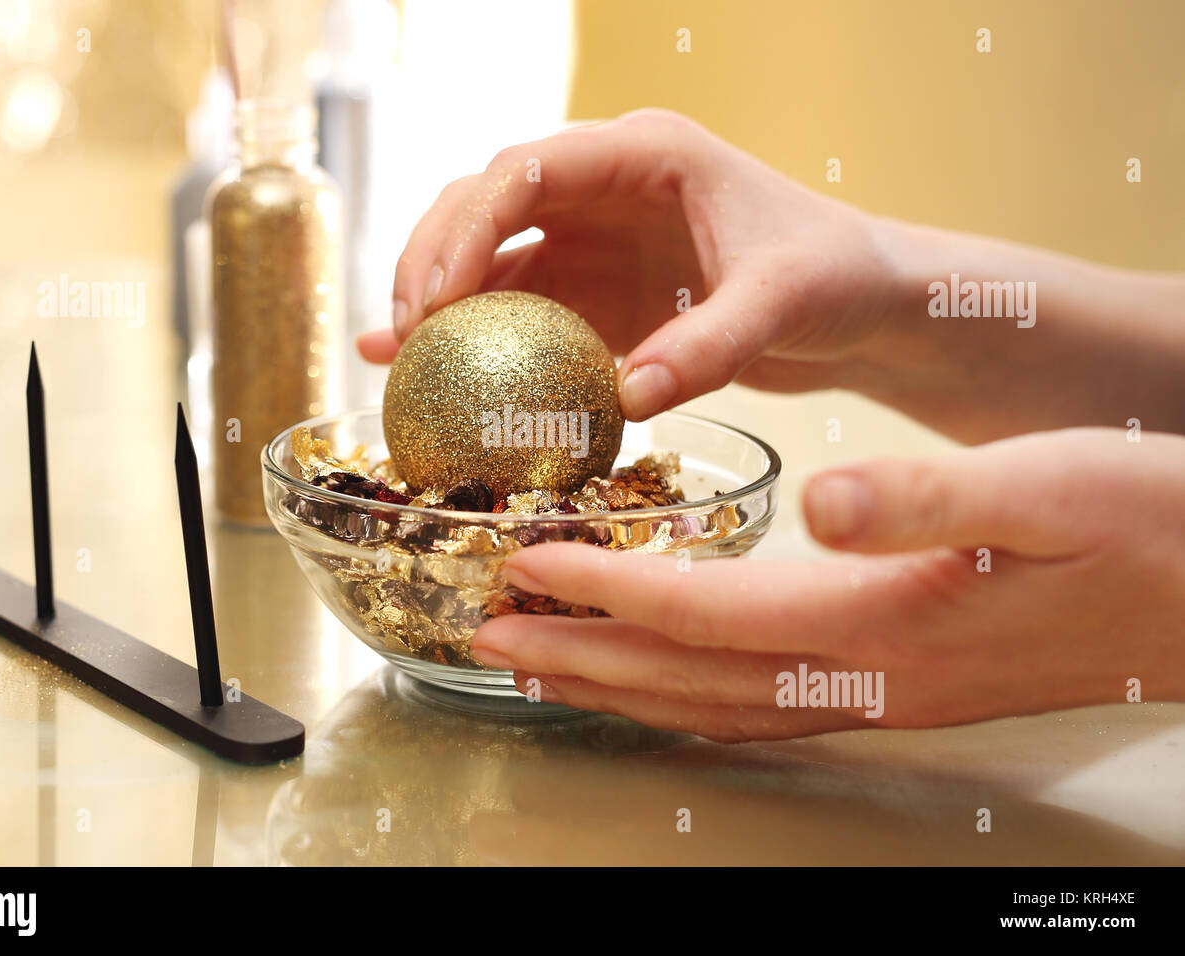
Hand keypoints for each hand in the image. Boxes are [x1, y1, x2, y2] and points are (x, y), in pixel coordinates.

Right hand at [359, 108, 897, 420]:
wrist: (863, 306)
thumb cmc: (834, 277)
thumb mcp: (780, 304)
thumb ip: (707, 346)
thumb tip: (623, 397)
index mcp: (645, 155)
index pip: (529, 170)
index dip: (470, 226)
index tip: (437, 295)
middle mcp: (604, 189)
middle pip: (487, 203)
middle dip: (433, 258)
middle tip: (405, 330)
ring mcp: (593, 240)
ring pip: (489, 255)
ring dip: (436, 299)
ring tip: (392, 356)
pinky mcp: (595, 292)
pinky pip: (517, 309)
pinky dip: (471, 337)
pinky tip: (418, 368)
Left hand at [470, 428, 1184, 740]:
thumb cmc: (1142, 531)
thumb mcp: (1050, 490)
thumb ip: (929, 499)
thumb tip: (824, 504)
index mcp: (881, 621)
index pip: (702, 614)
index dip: (605, 589)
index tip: (527, 561)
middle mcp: (865, 678)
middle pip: (684, 677)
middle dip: (579, 655)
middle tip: (491, 632)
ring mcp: (880, 697)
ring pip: (712, 705)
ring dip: (619, 686)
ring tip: (544, 665)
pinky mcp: (898, 690)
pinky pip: (760, 707)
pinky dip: (687, 696)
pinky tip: (662, 683)